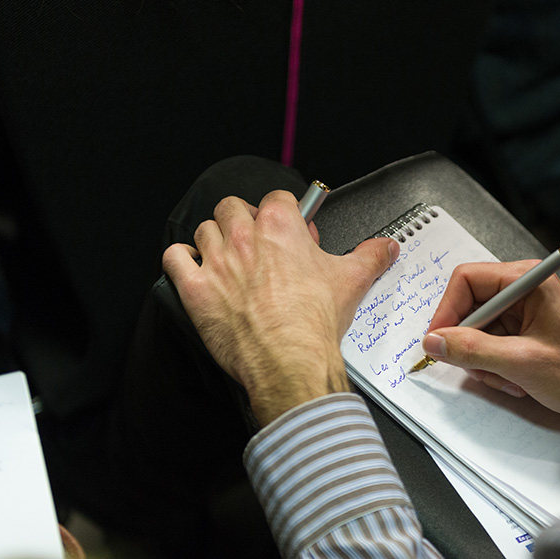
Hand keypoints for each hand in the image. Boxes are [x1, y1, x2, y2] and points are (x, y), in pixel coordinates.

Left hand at [163, 191, 397, 425]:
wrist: (290, 360)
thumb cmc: (313, 322)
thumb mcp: (352, 280)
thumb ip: (371, 255)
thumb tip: (385, 247)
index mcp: (279, 226)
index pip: (277, 199)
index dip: (286, 214)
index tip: (293, 232)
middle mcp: (243, 237)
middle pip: (232, 207)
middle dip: (244, 220)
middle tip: (259, 243)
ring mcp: (215, 261)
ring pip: (203, 230)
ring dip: (214, 239)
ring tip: (229, 259)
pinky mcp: (194, 289)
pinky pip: (174, 259)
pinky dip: (181, 260)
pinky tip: (195, 270)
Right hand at [423, 261, 559, 420]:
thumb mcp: (522, 362)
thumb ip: (473, 350)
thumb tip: (435, 341)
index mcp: (528, 281)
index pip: (467, 279)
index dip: (447, 310)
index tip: (437, 340)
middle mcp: (524, 291)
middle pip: (469, 307)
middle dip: (469, 343)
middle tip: (477, 367)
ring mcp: (523, 313)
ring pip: (476, 332)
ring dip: (483, 361)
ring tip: (507, 379)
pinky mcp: (522, 334)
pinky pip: (488, 346)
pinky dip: (493, 367)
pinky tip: (515, 381)